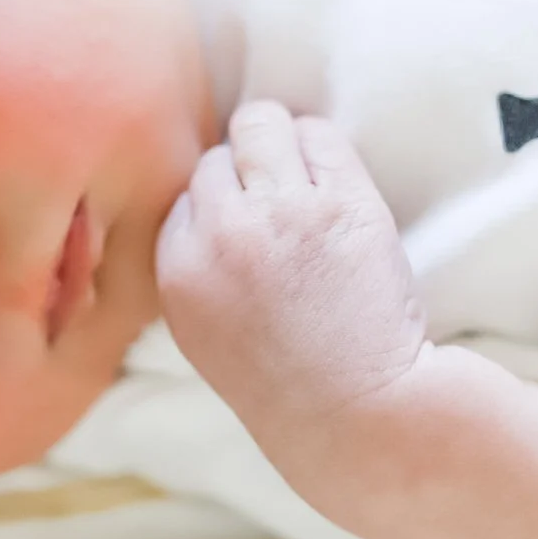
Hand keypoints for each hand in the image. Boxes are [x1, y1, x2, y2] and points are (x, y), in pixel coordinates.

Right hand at [155, 102, 428, 444]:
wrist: (360, 414)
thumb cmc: (288, 384)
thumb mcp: (203, 331)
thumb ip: (195, 264)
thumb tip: (208, 197)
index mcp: (177, 270)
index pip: (185, 196)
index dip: (220, 206)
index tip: (248, 226)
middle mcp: (222, 233)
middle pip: (217, 156)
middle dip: (247, 173)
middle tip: (281, 205)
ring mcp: (282, 212)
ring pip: (261, 123)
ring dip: (280, 142)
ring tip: (304, 176)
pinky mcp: (343, 202)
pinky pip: (320, 135)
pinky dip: (324, 149)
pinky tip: (336, 182)